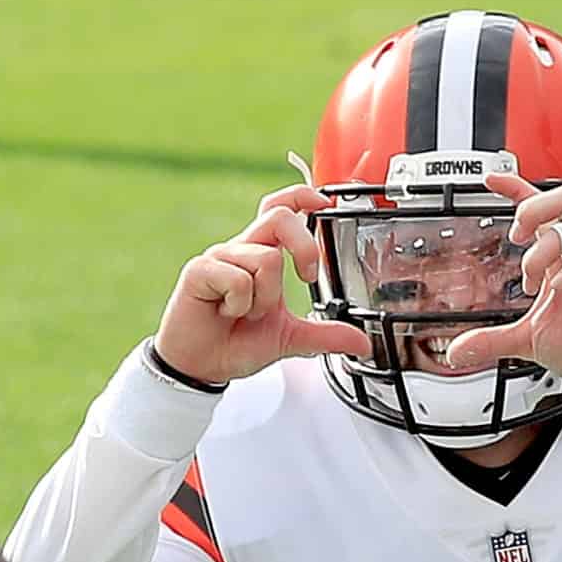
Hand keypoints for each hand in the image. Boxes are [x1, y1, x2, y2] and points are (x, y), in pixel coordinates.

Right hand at [152, 187, 372, 386]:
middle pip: (279, 217)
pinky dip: (240, 305)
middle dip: (305, 246)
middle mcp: (241, 249)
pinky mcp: (199, 271)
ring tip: (246, 313)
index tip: (323, 203)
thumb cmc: (236, 342)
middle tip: (307, 276)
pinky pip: (238, 279)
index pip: (279, 208)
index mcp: (261, 254)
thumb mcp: (289, 338)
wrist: (200, 366)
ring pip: (265, 259)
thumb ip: (325, 335)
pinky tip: (226, 313)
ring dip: (264, 298)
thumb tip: (362, 344)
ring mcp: (219, 258)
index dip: (301, 195)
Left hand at [445, 173, 561, 424]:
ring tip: (530, 280)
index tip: (490, 179)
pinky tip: (557, 286)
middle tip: (516, 232)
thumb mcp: (528, 342)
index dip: (518, 189)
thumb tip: (455, 352)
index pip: (542, 213)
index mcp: (561, 259)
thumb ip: (492, 341)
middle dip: (535, 206)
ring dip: (544, 249)